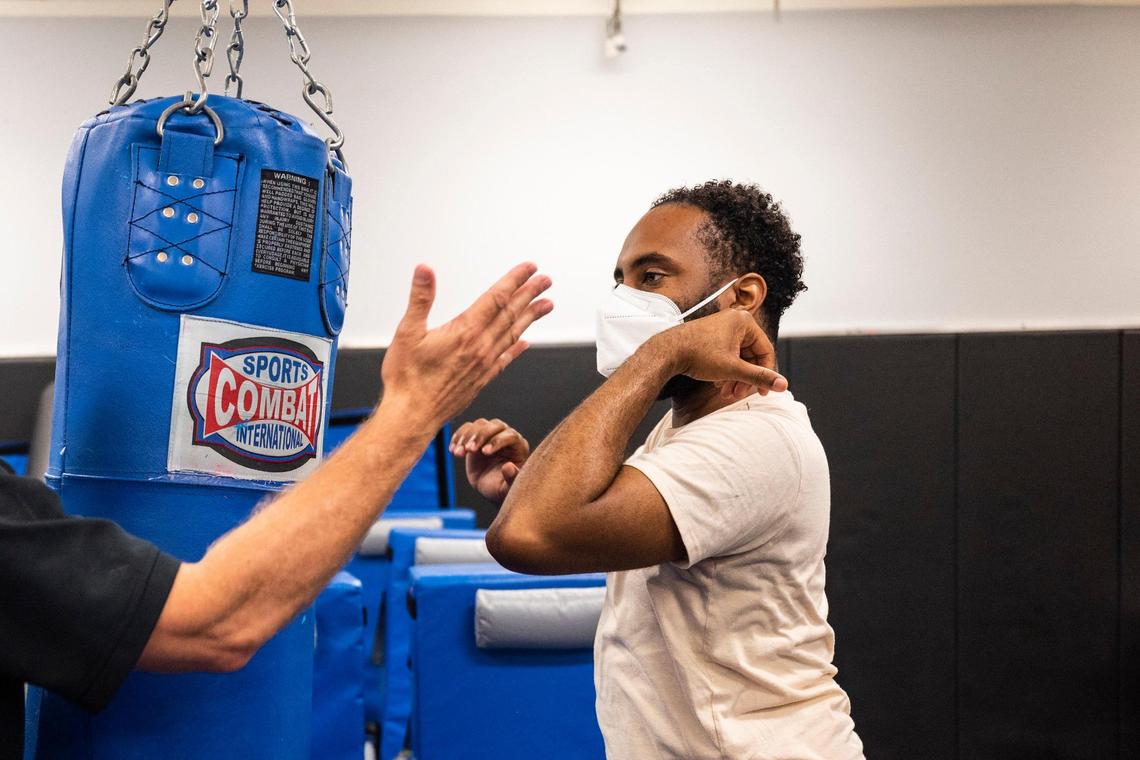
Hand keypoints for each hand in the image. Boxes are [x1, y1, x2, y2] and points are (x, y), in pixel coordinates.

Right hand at [380, 263, 552, 426]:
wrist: (411, 416)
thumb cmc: (406, 377)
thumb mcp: (407, 331)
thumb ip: (420, 298)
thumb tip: (425, 269)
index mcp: (465, 331)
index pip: (496, 298)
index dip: (515, 280)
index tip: (530, 268)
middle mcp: (480, 347)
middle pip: (511, 314)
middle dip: (530, 294)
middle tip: (546, 280)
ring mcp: (484, 364)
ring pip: (513, 334)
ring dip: (530, 317)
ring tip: (547, 305)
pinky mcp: (482, 380)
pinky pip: (505, 359)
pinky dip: (517, 348)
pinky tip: (525, 342)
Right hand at [449, 418, 529, 503]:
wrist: (493, 489)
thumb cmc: (504, 488)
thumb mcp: (509, 487)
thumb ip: (512, 478)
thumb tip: (508, 467)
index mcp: (518, 446)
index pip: (510, 436)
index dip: (497, 441)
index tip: (484, 453)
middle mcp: (505, 436)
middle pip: (494, 426)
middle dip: (480, 436)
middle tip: (469, 450)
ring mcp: (490, 435)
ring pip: (479, 425)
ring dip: (466, 437)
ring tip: (458, 453)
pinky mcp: (475, 437)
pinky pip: (466, 430)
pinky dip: (457, 438)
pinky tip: (453, 450)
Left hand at [647, 309, 787, 399]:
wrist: (666, 352)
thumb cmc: (698, 355)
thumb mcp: (733, 369)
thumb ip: (759, 377)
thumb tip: (784, 385)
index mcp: (744, 322)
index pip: (766, 350)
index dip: (766, 374)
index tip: (762, 392)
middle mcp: (734, 321)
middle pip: (751, 355)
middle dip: (746, 378)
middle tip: (739, 394)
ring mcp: (722, 327)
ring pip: (738, 357)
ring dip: (736, 377)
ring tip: (727, 392)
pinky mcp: (711, 335)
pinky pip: (727, 354)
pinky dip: (726, 370)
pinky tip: (718, 384)